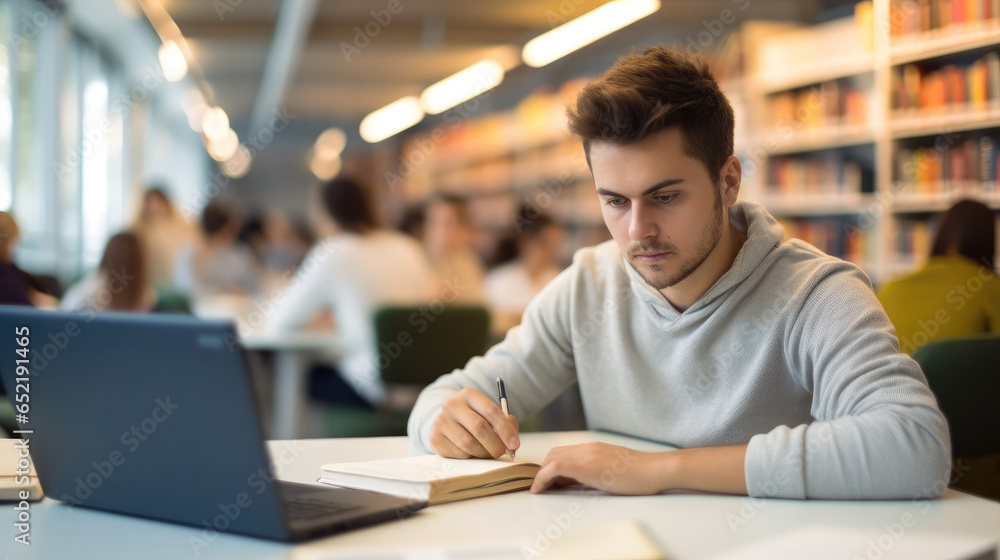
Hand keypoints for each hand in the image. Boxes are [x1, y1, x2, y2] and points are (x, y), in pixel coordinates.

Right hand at [429, 387, 519, 458]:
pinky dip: (470, 457)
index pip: (491, 410)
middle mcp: (452, 405)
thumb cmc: (473, 419)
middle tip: (502, 453)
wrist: (445, 421)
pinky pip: (459, 454)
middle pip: (479, 428)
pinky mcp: (435, 439)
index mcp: (468, 395)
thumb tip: (513, 442)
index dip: (505, 429)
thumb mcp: (487, 414)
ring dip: (483, 453)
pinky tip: (471, 452)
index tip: (514, 444)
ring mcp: (441, 422)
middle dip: (495, 444)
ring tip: (487, 453)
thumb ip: (505, 423)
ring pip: (469, 444)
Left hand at [529, 442, 748, 495]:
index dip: (551, 467)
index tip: (547, 482)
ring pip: (551, 458)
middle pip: (554, 453)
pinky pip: (554, 467)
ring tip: (538, 490)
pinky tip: (539, 490)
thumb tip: (584, 482)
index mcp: (595, 448)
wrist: (655, 470)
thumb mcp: (615, 471)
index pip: (564, 452)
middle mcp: (588, 447)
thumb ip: (598, 472)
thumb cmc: (642, 474)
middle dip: (543, 470)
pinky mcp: (586, 464)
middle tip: (540, 487)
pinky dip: (542, 478)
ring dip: (541, 474)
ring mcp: (586, 453)